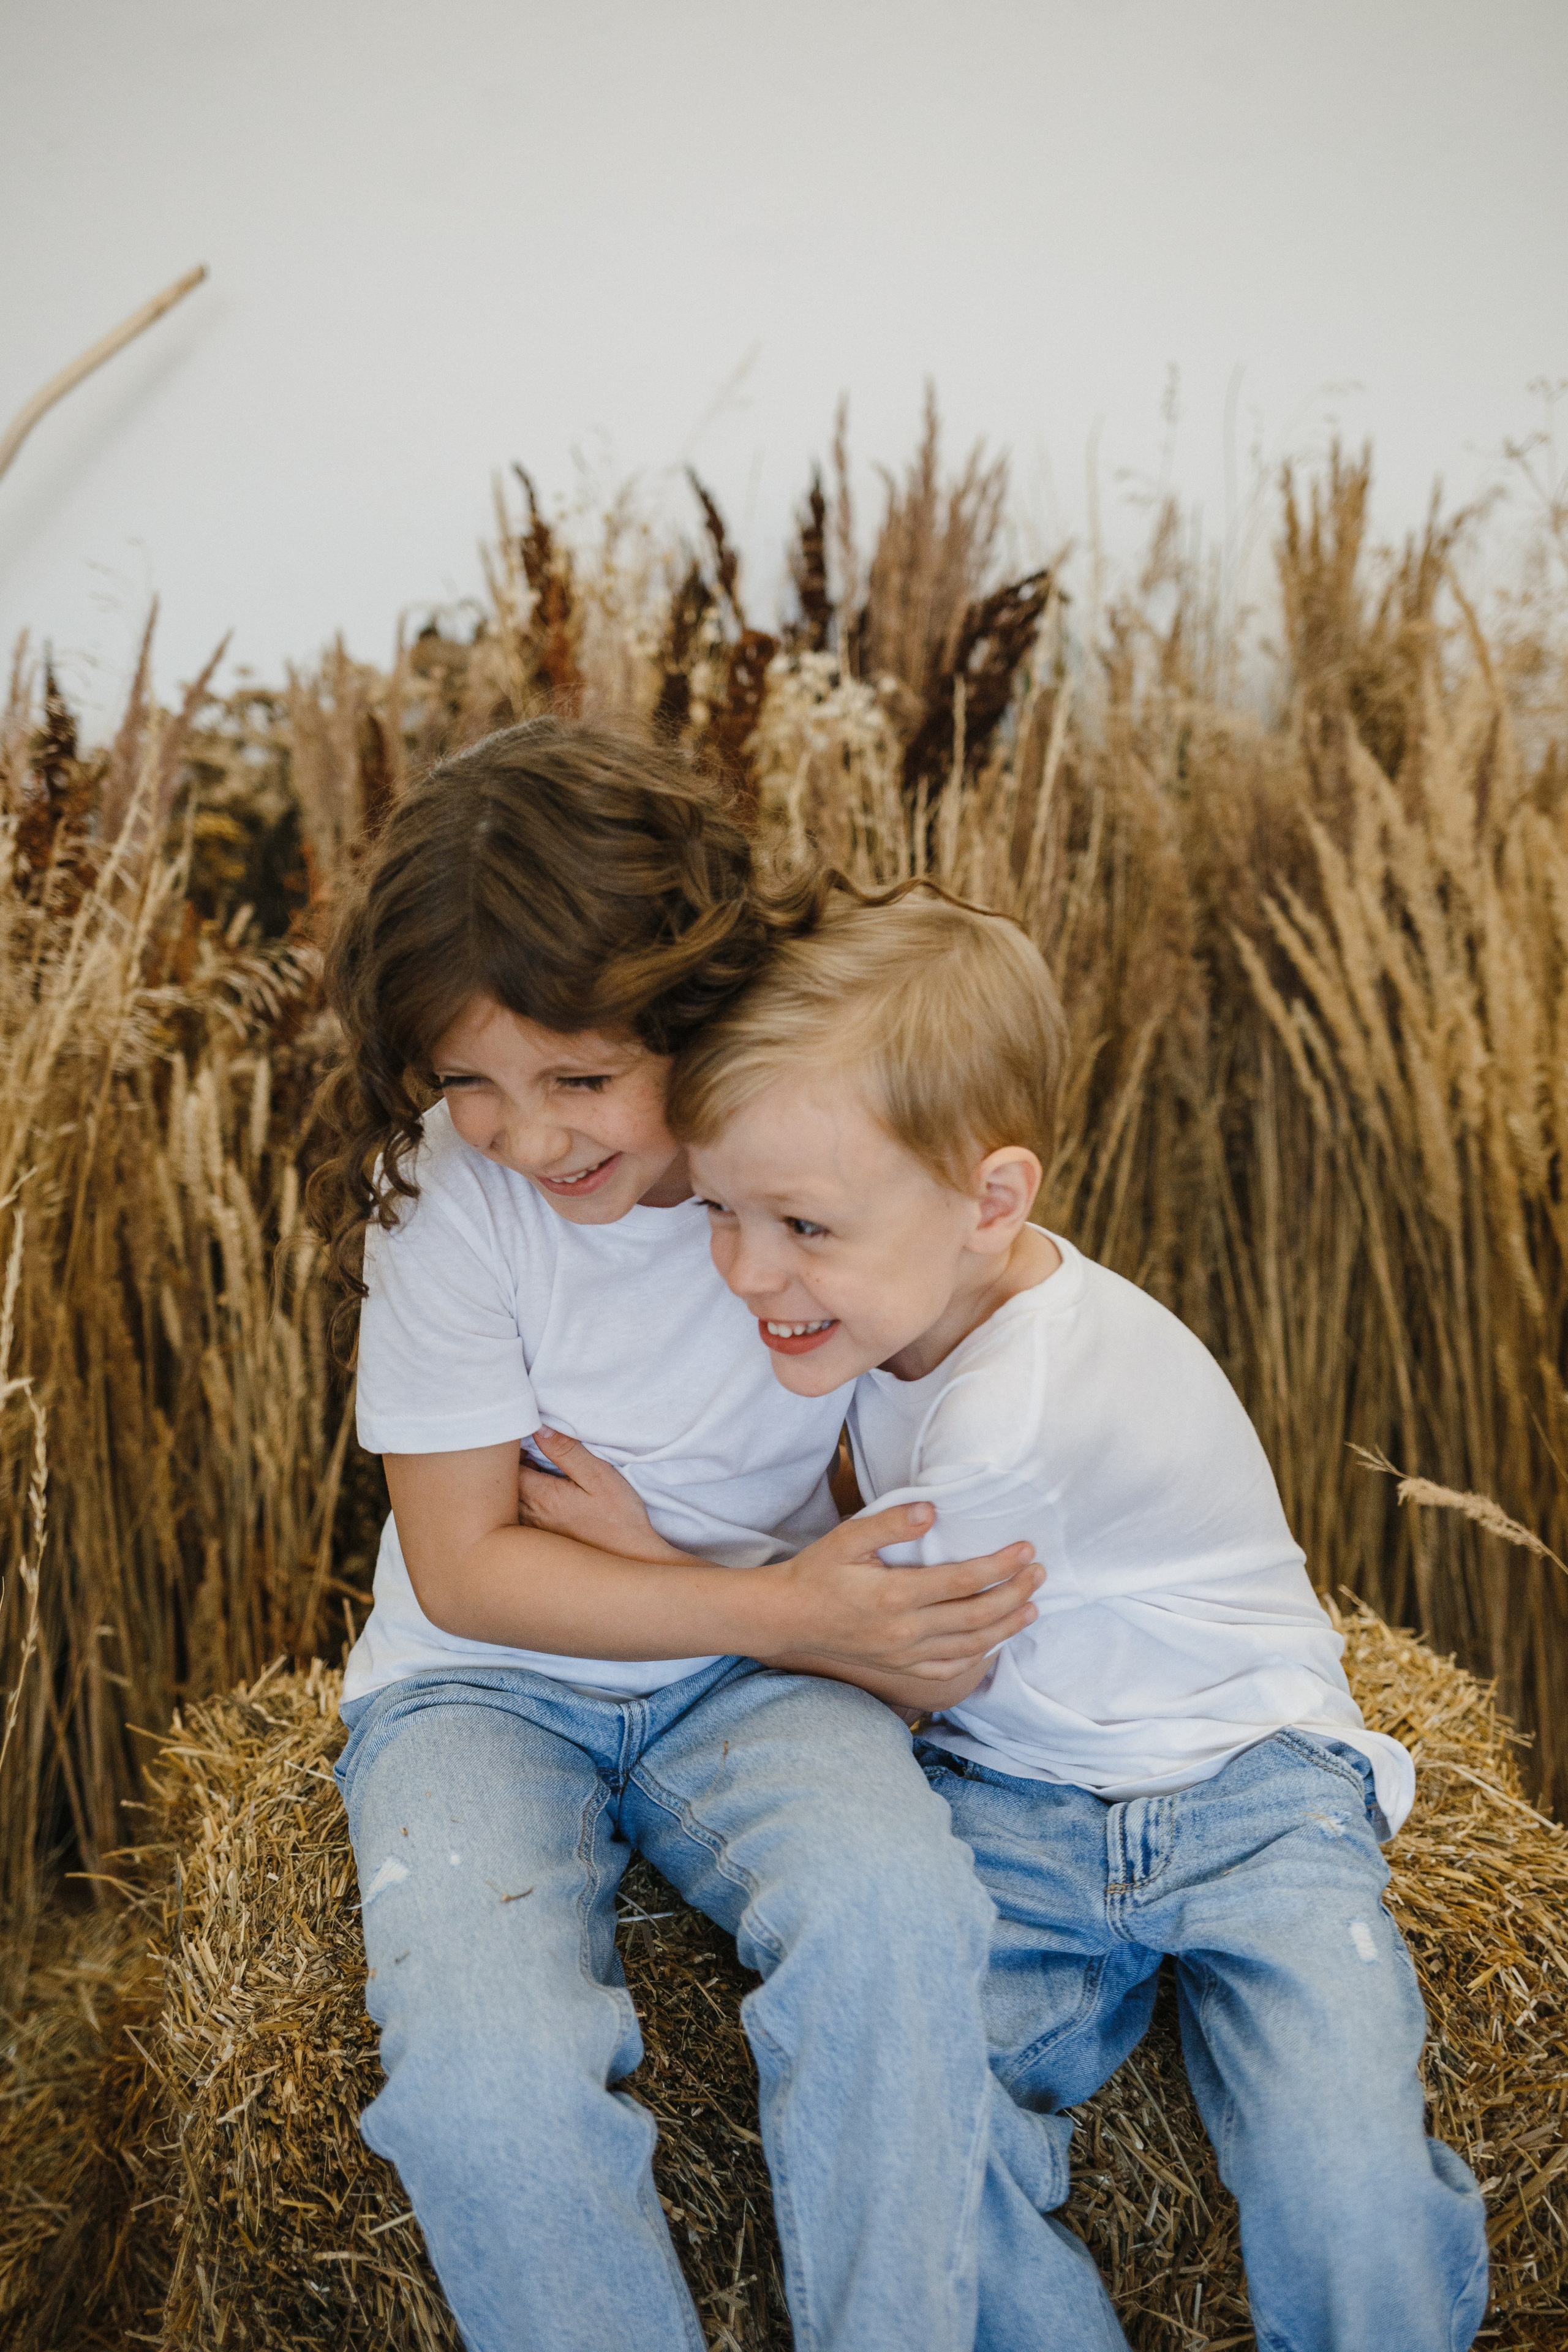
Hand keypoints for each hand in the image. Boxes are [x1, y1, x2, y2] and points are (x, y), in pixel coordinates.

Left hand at [518, 1430, 687, 1564]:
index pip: (505, 1468)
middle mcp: (529, 1516)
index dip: (507, 1449)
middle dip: (505, 1466)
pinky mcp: (539, 1541)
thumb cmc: (618, 1518)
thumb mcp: (599, 1476)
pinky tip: (538, 1495)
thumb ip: (566, 1451)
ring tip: (532, 1469)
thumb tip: (538, 1428)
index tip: (518, 1435)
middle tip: (522, 1450)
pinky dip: (517, 1502)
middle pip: (500, 1487)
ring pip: (506, 1503)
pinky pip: (515, 1518)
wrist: (631, 1559)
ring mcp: (532, 1532)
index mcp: (541, 1496)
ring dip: (510, 1485)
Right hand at [755, 1502, 1041, 1682]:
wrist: (787, 1619)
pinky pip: (950, 1669)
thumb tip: (932, 1508)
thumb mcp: (847, 1538)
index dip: (1001, 1566)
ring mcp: (904, 1656)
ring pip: (970, 1647)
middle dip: (1015, 1594)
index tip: (1026, 1550)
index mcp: (895, 1595)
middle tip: (1040, 1574)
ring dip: (1006, 1627)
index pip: (963, 1581)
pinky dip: (979, 1657)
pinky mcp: (900, 1671)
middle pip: (976, 1617)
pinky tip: (995, 1641)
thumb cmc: (816, 1573)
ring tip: (1032, 1607)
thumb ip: (891, 1522)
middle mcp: (905, 1632)